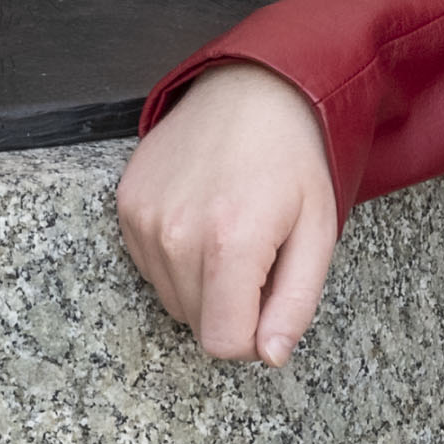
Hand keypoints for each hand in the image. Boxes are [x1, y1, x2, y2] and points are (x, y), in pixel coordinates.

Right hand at [117, 62, 342, 363]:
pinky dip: (176, 257)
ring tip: (228, 231)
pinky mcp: (126, 205)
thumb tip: (269, 356)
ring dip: (201, 283)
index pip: (223, 344)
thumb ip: (295, 303)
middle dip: (230, 306)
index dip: (252, 336)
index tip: (269, 300)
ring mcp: (144, 219)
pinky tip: (201, 217)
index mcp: (232, 243)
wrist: (248, 87)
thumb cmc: (292, 158)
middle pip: (196, 324)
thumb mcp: (317, 231)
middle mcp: (177, 234)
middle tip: (255, 254)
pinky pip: (150, 266)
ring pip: (171, 299)